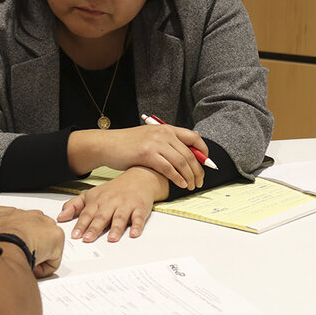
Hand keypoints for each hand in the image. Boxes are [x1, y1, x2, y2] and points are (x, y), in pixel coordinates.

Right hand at [0, 208, 64, 277]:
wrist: (6, 241)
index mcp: (20, 215)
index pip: (29, 228)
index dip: (25, 242)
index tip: (19, 249)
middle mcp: (36, 217)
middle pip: (42, 237)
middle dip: (36, 249)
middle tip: (24, 258)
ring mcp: (48, 226)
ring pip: (48, 249)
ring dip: (40, 258)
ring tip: (27, 262)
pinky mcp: (57, 238)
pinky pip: (53, 261)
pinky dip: (44, 268)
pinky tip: (34, 266)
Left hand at [56, 167, 167, 242]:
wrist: (138, 177)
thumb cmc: (113, 190)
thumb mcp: (92, 194)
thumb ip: (75, 205)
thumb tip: (61, 217)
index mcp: (98, 200)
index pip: (87, 214)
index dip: (80, 224)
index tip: (75, 235)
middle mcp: (111, 202)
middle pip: (102, 216)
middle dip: (94, 228)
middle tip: (88, 239)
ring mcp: (126, 205)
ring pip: (120, 217)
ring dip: (115, 228)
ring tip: (111, 238)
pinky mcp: (140, 208)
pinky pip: (139, 218)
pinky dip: (137, 226)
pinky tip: (134, 233)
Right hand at [69, 124, 206, 189]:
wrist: (108, 144)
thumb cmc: (128, 144)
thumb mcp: (150, 137)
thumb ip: (167, 141)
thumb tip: (187, 148)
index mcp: (166, 128)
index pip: (194, 138)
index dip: (204, 152)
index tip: (207, 165)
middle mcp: (163, 133)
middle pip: (190, 153)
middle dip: (198, 170)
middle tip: (199, 182)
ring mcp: (155, 143)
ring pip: (182, 162)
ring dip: (190, 176)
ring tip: (191, 186)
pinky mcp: (147, 154)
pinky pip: (169, 168)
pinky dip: (177, 178)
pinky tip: (180, 185)